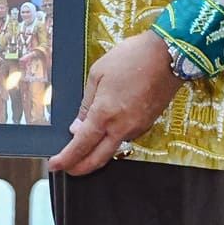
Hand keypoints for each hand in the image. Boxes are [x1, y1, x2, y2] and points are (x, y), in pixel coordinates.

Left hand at [47, 32, 179, 175]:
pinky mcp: (148, 124)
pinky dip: (112, 140)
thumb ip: (86, 103)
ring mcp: (137, 128)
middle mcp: (122, 126)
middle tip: (68, 169)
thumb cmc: (132, 58)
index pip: (81, 145)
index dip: (66, 158)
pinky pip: (126, 138)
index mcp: (104, 113)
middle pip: (98, 159)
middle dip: (80, 168)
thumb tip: (77, 126)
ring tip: (83, 148)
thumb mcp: (98, 73)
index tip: (54, 165)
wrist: (168, 55)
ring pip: (113, 150)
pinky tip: (106, 131)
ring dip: (97, 154)